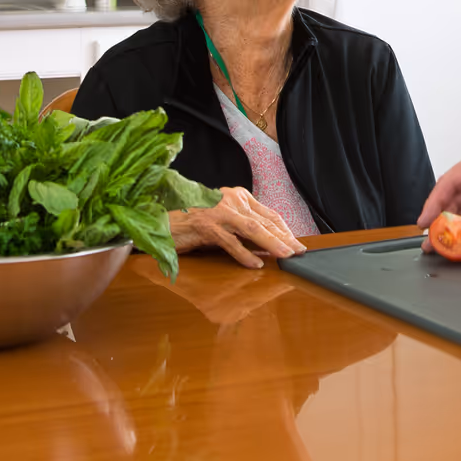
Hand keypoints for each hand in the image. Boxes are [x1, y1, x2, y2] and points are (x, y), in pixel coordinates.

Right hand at [171, 187, 307, 267]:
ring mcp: (219, 212)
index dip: (285, 230)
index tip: (296, 243)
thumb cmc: (194, 221)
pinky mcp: (207, 226)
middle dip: (284, 238)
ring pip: (252, 229)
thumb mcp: (225, 220)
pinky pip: (231, 242)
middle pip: (264, 221)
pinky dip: (245, 255)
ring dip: (271, 244)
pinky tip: (256, 264)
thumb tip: (268, 244)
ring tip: (285, 256)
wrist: (163, 220)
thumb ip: (245, 228)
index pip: (269, 214)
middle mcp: (231, 200)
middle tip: (298, 252)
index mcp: (238, 196)